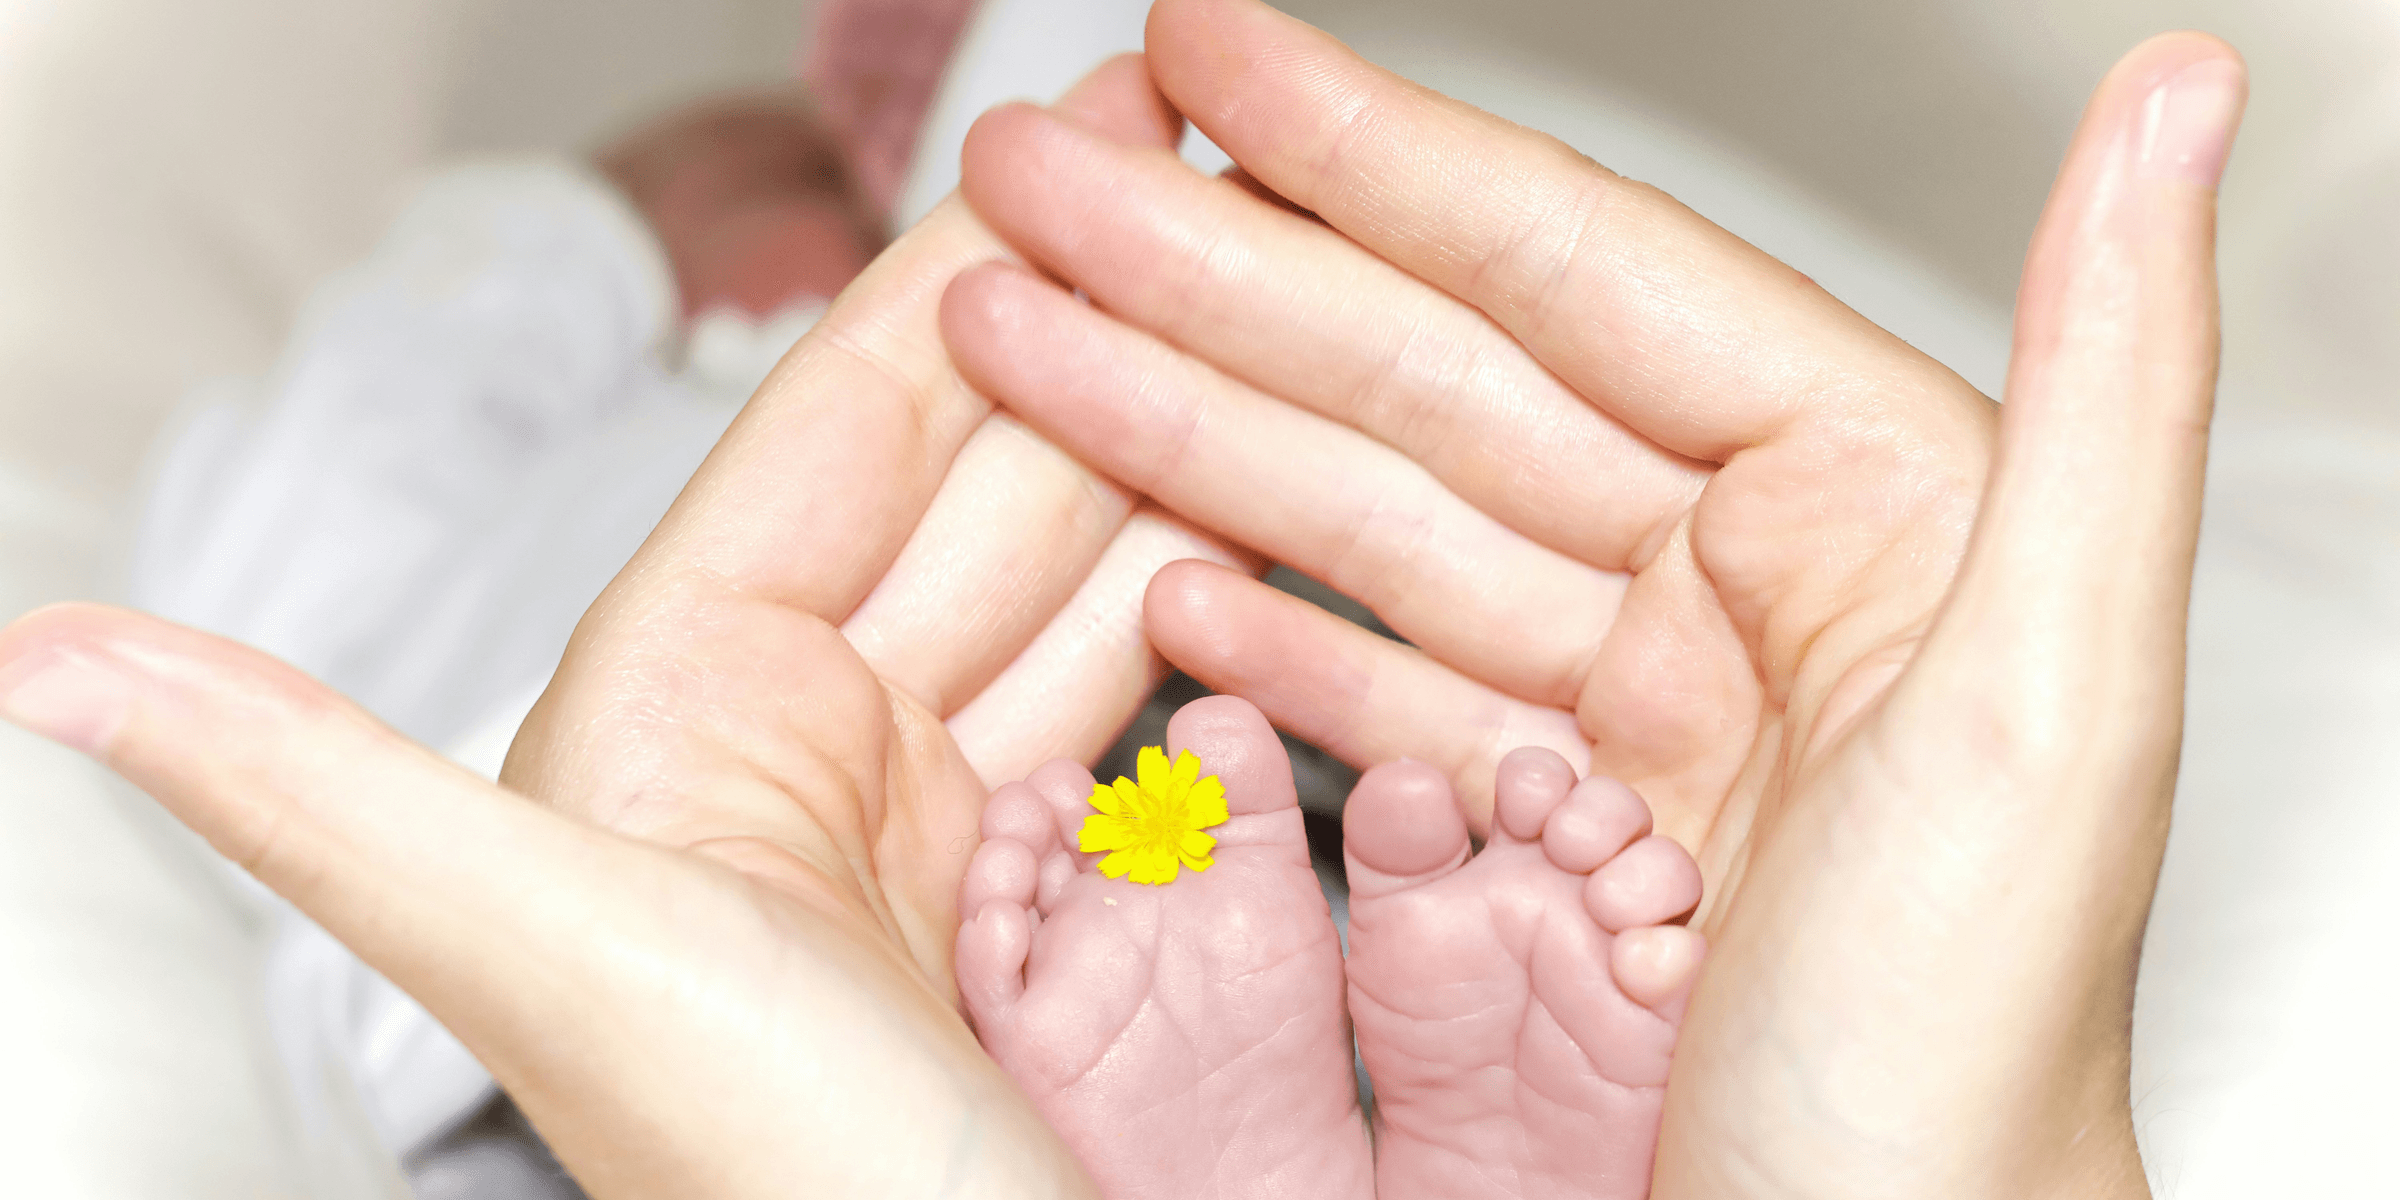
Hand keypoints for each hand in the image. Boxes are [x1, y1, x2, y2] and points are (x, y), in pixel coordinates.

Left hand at [0, 54, 1238, 1198]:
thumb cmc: (761, 1194)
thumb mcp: (544, 964)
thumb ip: (316, 790)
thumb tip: (51, 665)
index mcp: (681, 710)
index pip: (841, 426)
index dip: (965, 266)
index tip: (1083, 117)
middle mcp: (796, 739)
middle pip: (973, 476)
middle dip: (1095, 322)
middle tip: (1224, 185)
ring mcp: (923, 808)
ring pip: (1068, 571)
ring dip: (1171, 439)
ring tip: (1286, 317)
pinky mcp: (1029, 879)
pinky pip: (1127, 693)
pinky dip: (1204, 606)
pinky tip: (1276, 520)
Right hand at [939, 2, 2240, 1194]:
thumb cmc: (1972, 1072)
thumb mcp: (2059, 705)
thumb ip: (2120, 376)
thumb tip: (2174, 96)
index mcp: (1866, 506)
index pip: (1576, 276)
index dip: (1369, 155)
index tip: (1206, 58)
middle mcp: (1749, 585)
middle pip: (1432, 381)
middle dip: (1217, 275)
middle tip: (1040, 183)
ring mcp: (1636, 710)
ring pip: (1379, 521)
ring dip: (1189, 426)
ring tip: (1027, 337)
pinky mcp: (1558, 831)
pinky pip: (1385, 686)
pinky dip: (1262, 625)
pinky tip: (1158, 563)